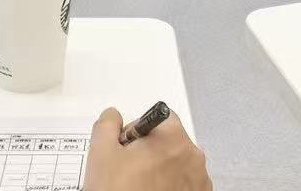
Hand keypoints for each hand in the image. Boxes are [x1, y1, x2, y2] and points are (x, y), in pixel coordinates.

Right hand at [83, 108, 210, 190]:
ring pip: (177, 163)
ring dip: (161, 169)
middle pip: (169, 141)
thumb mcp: (101, 153)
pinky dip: (171, 185)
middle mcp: (192, 156)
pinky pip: (185, 182)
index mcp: (172, 137)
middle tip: (129, 170)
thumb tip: (113, 117)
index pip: (157, 118)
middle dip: (149, 151)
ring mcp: (199, 179)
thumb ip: (107, 125)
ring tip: (140, 186)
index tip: (126, 148)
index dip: (137, 131)